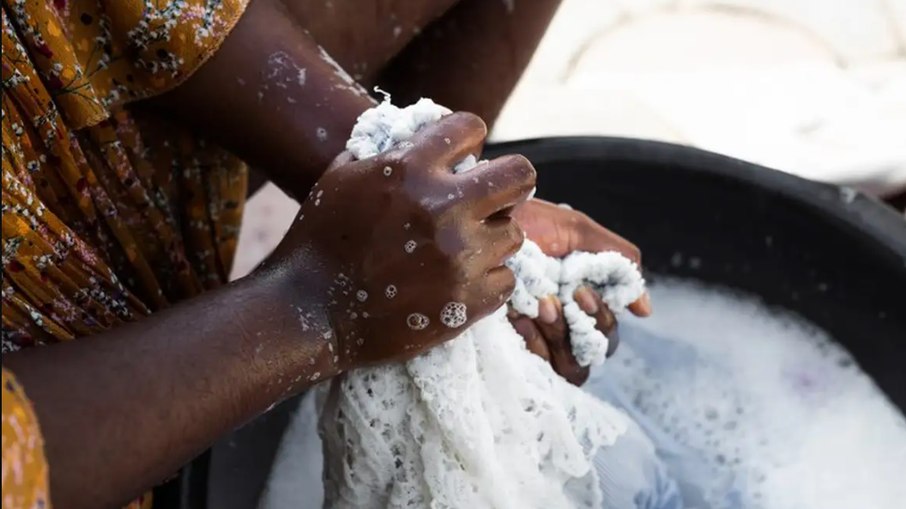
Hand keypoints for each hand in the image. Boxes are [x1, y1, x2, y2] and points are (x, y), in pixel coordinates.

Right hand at [270, 113, 535, 371]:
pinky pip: (506, 279)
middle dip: (508, 182)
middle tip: (492, 197)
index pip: (472, 128)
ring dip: (492, 237)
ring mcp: (460, 258)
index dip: (469, 139)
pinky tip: (459, 281)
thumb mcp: (341, 177)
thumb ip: (386, 151)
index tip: (464, 155)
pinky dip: (486, 280)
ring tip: (463, 248)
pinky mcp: (468, 301)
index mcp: (410, 169)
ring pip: (514, 233)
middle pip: (521, 176)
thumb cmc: (318, 241)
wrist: (310, 313)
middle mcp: (443, 208)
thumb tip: (420, 134)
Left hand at [510, 199, 650, 384]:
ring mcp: (535, 338)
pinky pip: (539, 369)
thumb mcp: (576, 232)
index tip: (583, 294)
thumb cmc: (525, 221)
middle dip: (584, 327)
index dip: (603, 319)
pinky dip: (535, 344)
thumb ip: (617, 263)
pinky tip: (519, 318)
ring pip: (572, 368)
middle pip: (594, 354)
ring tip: (540, 306)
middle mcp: (560, 324)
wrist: (481, 221)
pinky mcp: (509, 348)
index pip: (606, 333)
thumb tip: (644, 310)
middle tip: (560, 299)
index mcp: (578, 300)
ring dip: (560, 336)